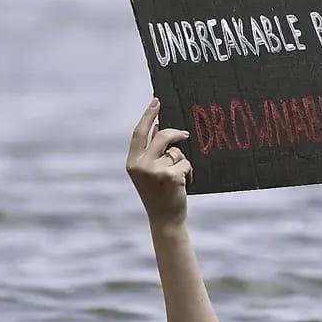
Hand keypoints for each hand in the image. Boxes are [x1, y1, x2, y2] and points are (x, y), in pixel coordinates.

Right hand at [126, 97, 192, 227]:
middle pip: (162, 136)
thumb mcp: (148, 172)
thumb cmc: (157, 194)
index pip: (139, 133)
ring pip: (177, 152)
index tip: (156, 101)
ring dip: (182, 162)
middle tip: (185, 135)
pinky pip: (186, 163)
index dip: (148, 115)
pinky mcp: (172, 176)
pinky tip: (183, 185)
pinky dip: (189, 172)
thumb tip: (157, 127)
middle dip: (175, 133)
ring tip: (177, 178)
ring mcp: (156, 171)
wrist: (164, 219)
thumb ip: (151, 150)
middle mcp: (141, 165)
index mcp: (132, 162)